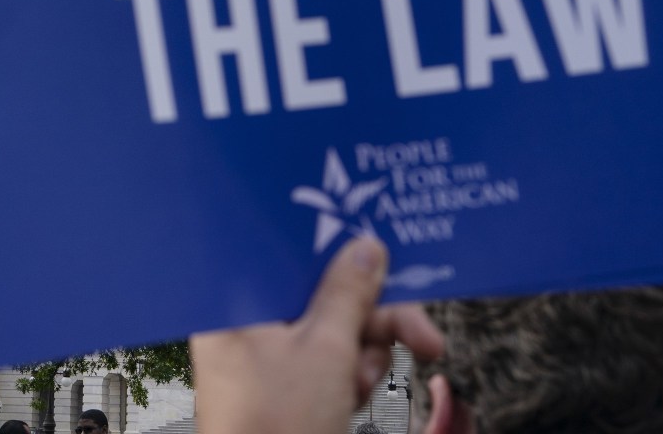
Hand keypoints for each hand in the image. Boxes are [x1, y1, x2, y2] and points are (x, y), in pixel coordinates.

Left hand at [189, 236, 442, 433]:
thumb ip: (349, 293)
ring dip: (362, 356)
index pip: (290, 255)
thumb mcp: (326, 350)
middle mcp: (246, 324)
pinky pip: (327, 362)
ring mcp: (265, 358)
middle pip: (322, 295)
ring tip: (359, 386)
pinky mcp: (284, 386)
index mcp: (237, 303)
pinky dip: (348, 378)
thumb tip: (366, 246)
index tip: (383, 254)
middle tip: (425, 337)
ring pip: (333, 331)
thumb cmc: (279, 423)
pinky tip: (351, 400)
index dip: (337, 252)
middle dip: (372, 319)